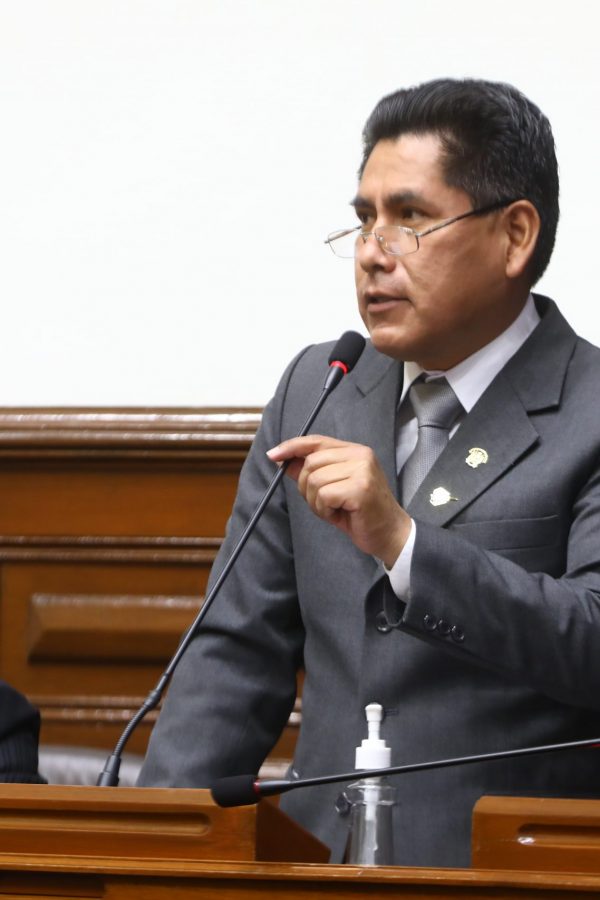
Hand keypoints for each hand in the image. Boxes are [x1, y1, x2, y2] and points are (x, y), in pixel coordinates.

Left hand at [267, 435, 411, 567]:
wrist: (389, 534)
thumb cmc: (360, 513)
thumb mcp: (332, 488)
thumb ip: (311, 472)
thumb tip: (282, 460)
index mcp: (355, 451)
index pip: (316, 441)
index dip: (292, 446)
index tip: (273, 455)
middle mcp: (360, 455)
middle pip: (311, 463)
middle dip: (306, 487)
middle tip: (322, 503)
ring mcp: (362, 470)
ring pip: (315, 480)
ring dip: (316, 502)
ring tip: (333, 510)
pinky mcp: (360, 488)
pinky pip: (324, 495)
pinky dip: (324, 510)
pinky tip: (339, 515)